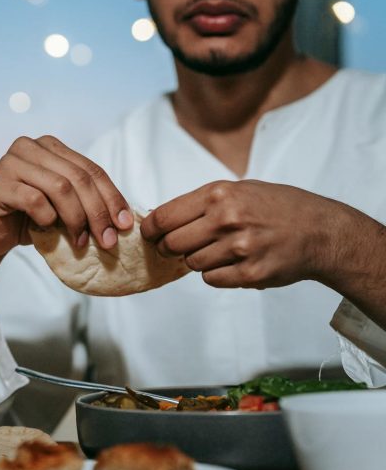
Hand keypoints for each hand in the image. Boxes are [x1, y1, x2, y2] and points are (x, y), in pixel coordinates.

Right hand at [0, 135, 133, 259]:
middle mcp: (29, 147)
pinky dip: (47, 218)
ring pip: (60, 187)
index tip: (125, 224)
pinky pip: (34, 200)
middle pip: (78, 178)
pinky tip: (47, 229)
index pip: (91, 169)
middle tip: (108, 240)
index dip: (112, 197)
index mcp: (49, 146)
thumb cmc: (28, 219)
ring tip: (80, 242)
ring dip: (76, 218)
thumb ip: (87, 201)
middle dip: (98, 212)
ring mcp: (10, 163)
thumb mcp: (64, 206)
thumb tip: (125, 217)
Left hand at [140, 180, 345, 288]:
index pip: (164, 217)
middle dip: (170, 248)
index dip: (151, 229)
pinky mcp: (249, 274)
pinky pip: (211, 279)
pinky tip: (234, 262)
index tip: (149, 234)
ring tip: (220, 249)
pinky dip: (216, 274)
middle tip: (178, 247)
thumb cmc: (276, 207)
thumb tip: (158, 219)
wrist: (320, 231)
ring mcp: (239, 248)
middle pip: (172, 244)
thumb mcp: (238, 190)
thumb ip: (200, 204)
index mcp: (219, 194)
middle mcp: (227, 219)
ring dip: (197, 260)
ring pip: (191, 263)